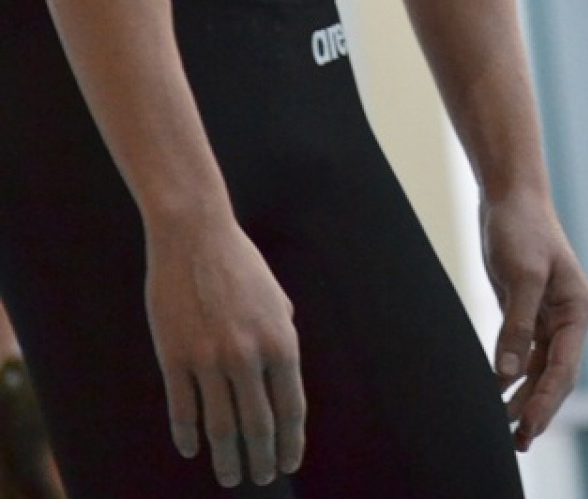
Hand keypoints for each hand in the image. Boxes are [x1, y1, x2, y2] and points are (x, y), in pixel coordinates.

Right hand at [144, 216, 305, 487]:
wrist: (194, 233)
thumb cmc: (238, 262)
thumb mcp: (275, 297)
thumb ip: (281, 334)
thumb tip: (281, 372)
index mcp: (280, 339)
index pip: (291, 408)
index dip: (292, 442)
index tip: (290, 462)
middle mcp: (248, 355)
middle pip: (259, 426)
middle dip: (262, 459)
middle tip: (261, 477)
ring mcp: (209, 359)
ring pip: (221, 428)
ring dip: (226, 459)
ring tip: (229, 475)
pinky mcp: (174, 357)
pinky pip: (183, 411)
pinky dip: (188, 436)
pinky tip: (192, 449)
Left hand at [481, 189, 587, 450]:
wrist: (510, 196)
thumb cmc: (522, 227)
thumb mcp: (521, 274)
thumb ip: (516, 324)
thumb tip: (506, 374)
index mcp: (578, 310)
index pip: (564, 367)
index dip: (547, 401)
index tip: (528, 427)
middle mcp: (569, 318)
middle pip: (556, 375)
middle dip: (539, 409)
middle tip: (517, 443)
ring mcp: (549, 317)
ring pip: (540, 370)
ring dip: (525, 399)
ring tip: (507, 431)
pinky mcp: (528, 312)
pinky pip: (524, 354)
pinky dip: (513, 377)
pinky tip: (497, 396)